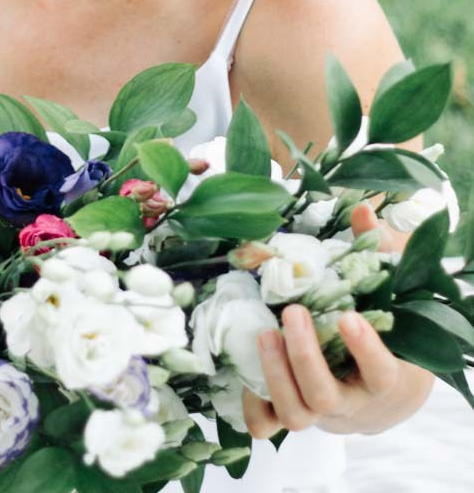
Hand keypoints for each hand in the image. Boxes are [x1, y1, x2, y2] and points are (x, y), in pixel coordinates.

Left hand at [241, 204, 431, 437]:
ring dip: (274, 374)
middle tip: (291, 312)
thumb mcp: (389, 292)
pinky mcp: (288, 413)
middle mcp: (349, 402)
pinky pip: (266, 423)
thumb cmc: (385, 331)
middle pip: (325, 396)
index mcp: (382, 377)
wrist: (378, 390)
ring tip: (263, 333)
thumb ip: (377, 252)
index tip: (348, 316)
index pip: (380, 373)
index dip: (365, 350)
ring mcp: (317, 413)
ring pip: (295, 413)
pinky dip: (251, 403)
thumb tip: (362, 210)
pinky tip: (244, 365)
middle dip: (305, 357)